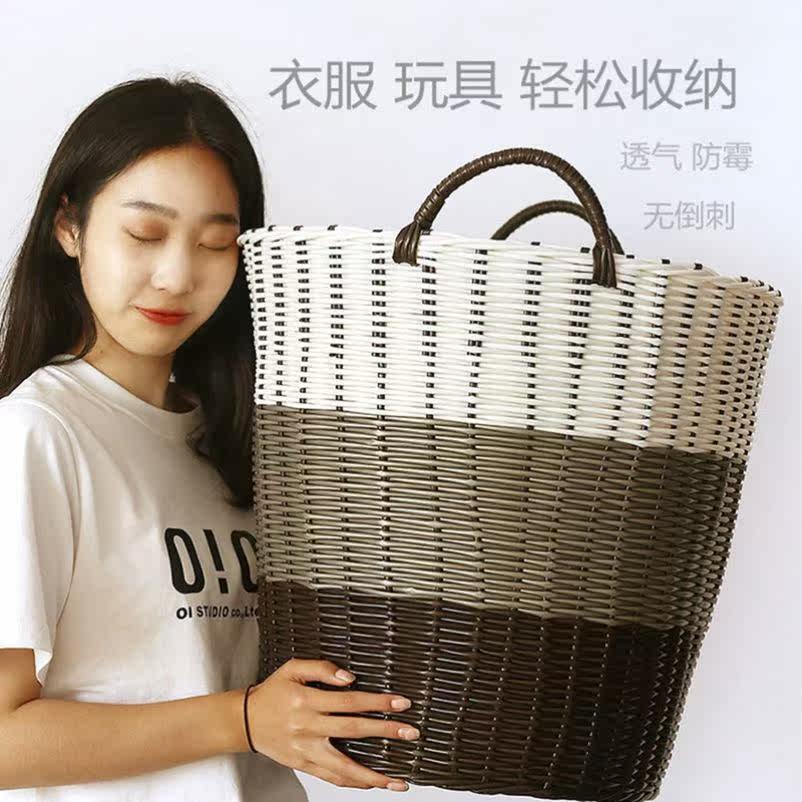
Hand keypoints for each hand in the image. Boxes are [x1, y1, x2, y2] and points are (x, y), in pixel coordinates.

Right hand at [246, 657, 418, 791]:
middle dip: (385, 732)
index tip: (400, 703)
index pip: (350, 701)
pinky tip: (373, 784)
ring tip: (399, 779)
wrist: (246, 720)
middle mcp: (308, 727)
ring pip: (344, 767)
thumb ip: (321, 668)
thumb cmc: (273, 692)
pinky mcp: (304, 765)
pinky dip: (354, 783)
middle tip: (410, 733)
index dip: (377, 702)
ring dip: (374, 775)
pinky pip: (332, 778)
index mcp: (307, 701)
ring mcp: (306, 750)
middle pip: (353, 731)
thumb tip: (349, 677)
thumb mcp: (293, 669)